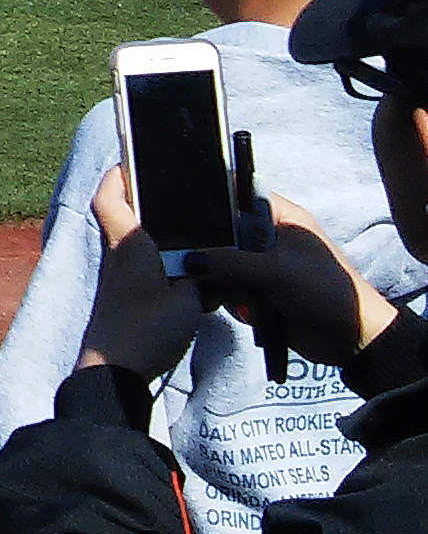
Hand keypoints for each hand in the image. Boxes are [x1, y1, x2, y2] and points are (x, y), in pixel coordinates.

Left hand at [79, 167, 211, 376]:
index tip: (137, 160)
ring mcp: (118, 279)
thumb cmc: (145, 330)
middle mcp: (118, 256)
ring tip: (193, 230)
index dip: (119, 174)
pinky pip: (141, 268)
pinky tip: (189, 272)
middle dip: (146, 201)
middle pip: (124, 215)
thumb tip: (214, 264)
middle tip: (178, 193)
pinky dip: (162, 263)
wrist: (114, 373)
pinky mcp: (123, 299)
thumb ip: (202, 276)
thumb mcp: (187, 300)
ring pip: (134, 243)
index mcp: (128, 245)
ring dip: (156, 234)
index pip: (109, 196)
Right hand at [187, 192, 402, 368]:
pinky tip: (242, 310)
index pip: (236, 195)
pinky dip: (232, 301)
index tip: (182, 213)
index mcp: (279, 217)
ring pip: (220, 266)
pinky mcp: (259, 292)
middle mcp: (267, 237)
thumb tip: (189, 261)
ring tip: (240, 300)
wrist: (350, 338)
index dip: (210, 201)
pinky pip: (229, 290)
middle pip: (221, 235)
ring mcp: (262, 266)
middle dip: (212, 256)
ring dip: (225, 285)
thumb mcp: (274, 271)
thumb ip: (228, 262)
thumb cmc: (322, 290)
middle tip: (200, 269)